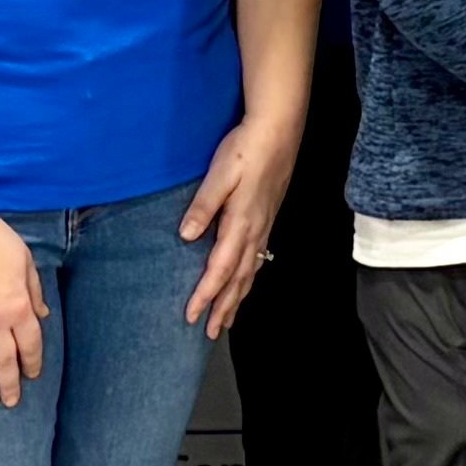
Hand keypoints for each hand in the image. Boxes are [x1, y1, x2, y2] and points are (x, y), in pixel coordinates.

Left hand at [179, 110, 301, 336]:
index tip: (191, 316)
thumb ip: (204, 206)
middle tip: (210, 333)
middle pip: (238, 281)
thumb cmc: (246, 149)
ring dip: (237, 299)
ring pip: (250, 273)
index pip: (220, 270)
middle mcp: (254, 232)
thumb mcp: (219, 174)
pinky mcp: (266, 220)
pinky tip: (244, 284)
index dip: (206, 295)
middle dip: (224, 308)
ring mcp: (263, 227)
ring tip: (227, 320)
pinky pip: (257, 261)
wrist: (278, 131)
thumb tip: (187, 236)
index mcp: (240, 224)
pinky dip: (248, 280)